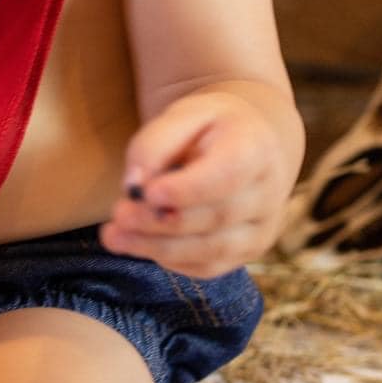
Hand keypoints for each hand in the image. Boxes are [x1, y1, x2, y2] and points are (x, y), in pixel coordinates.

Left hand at [99, 89, 295, 278]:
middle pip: (215, 218)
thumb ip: (155, 144)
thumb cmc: (210, 127)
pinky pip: (207, 267)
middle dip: (160, 222)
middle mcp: (267, 194)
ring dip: (158, 247)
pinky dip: (169, 260)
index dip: (187, 190)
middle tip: (118, 215)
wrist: (251, 144)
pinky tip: (138, 244)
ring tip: (114, 237)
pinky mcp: (247, 253)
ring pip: (211, 250)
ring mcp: (262, 229)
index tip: (148, 194)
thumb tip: (133, 187)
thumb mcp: (183, 115)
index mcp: (255, 149)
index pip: (227, 176)